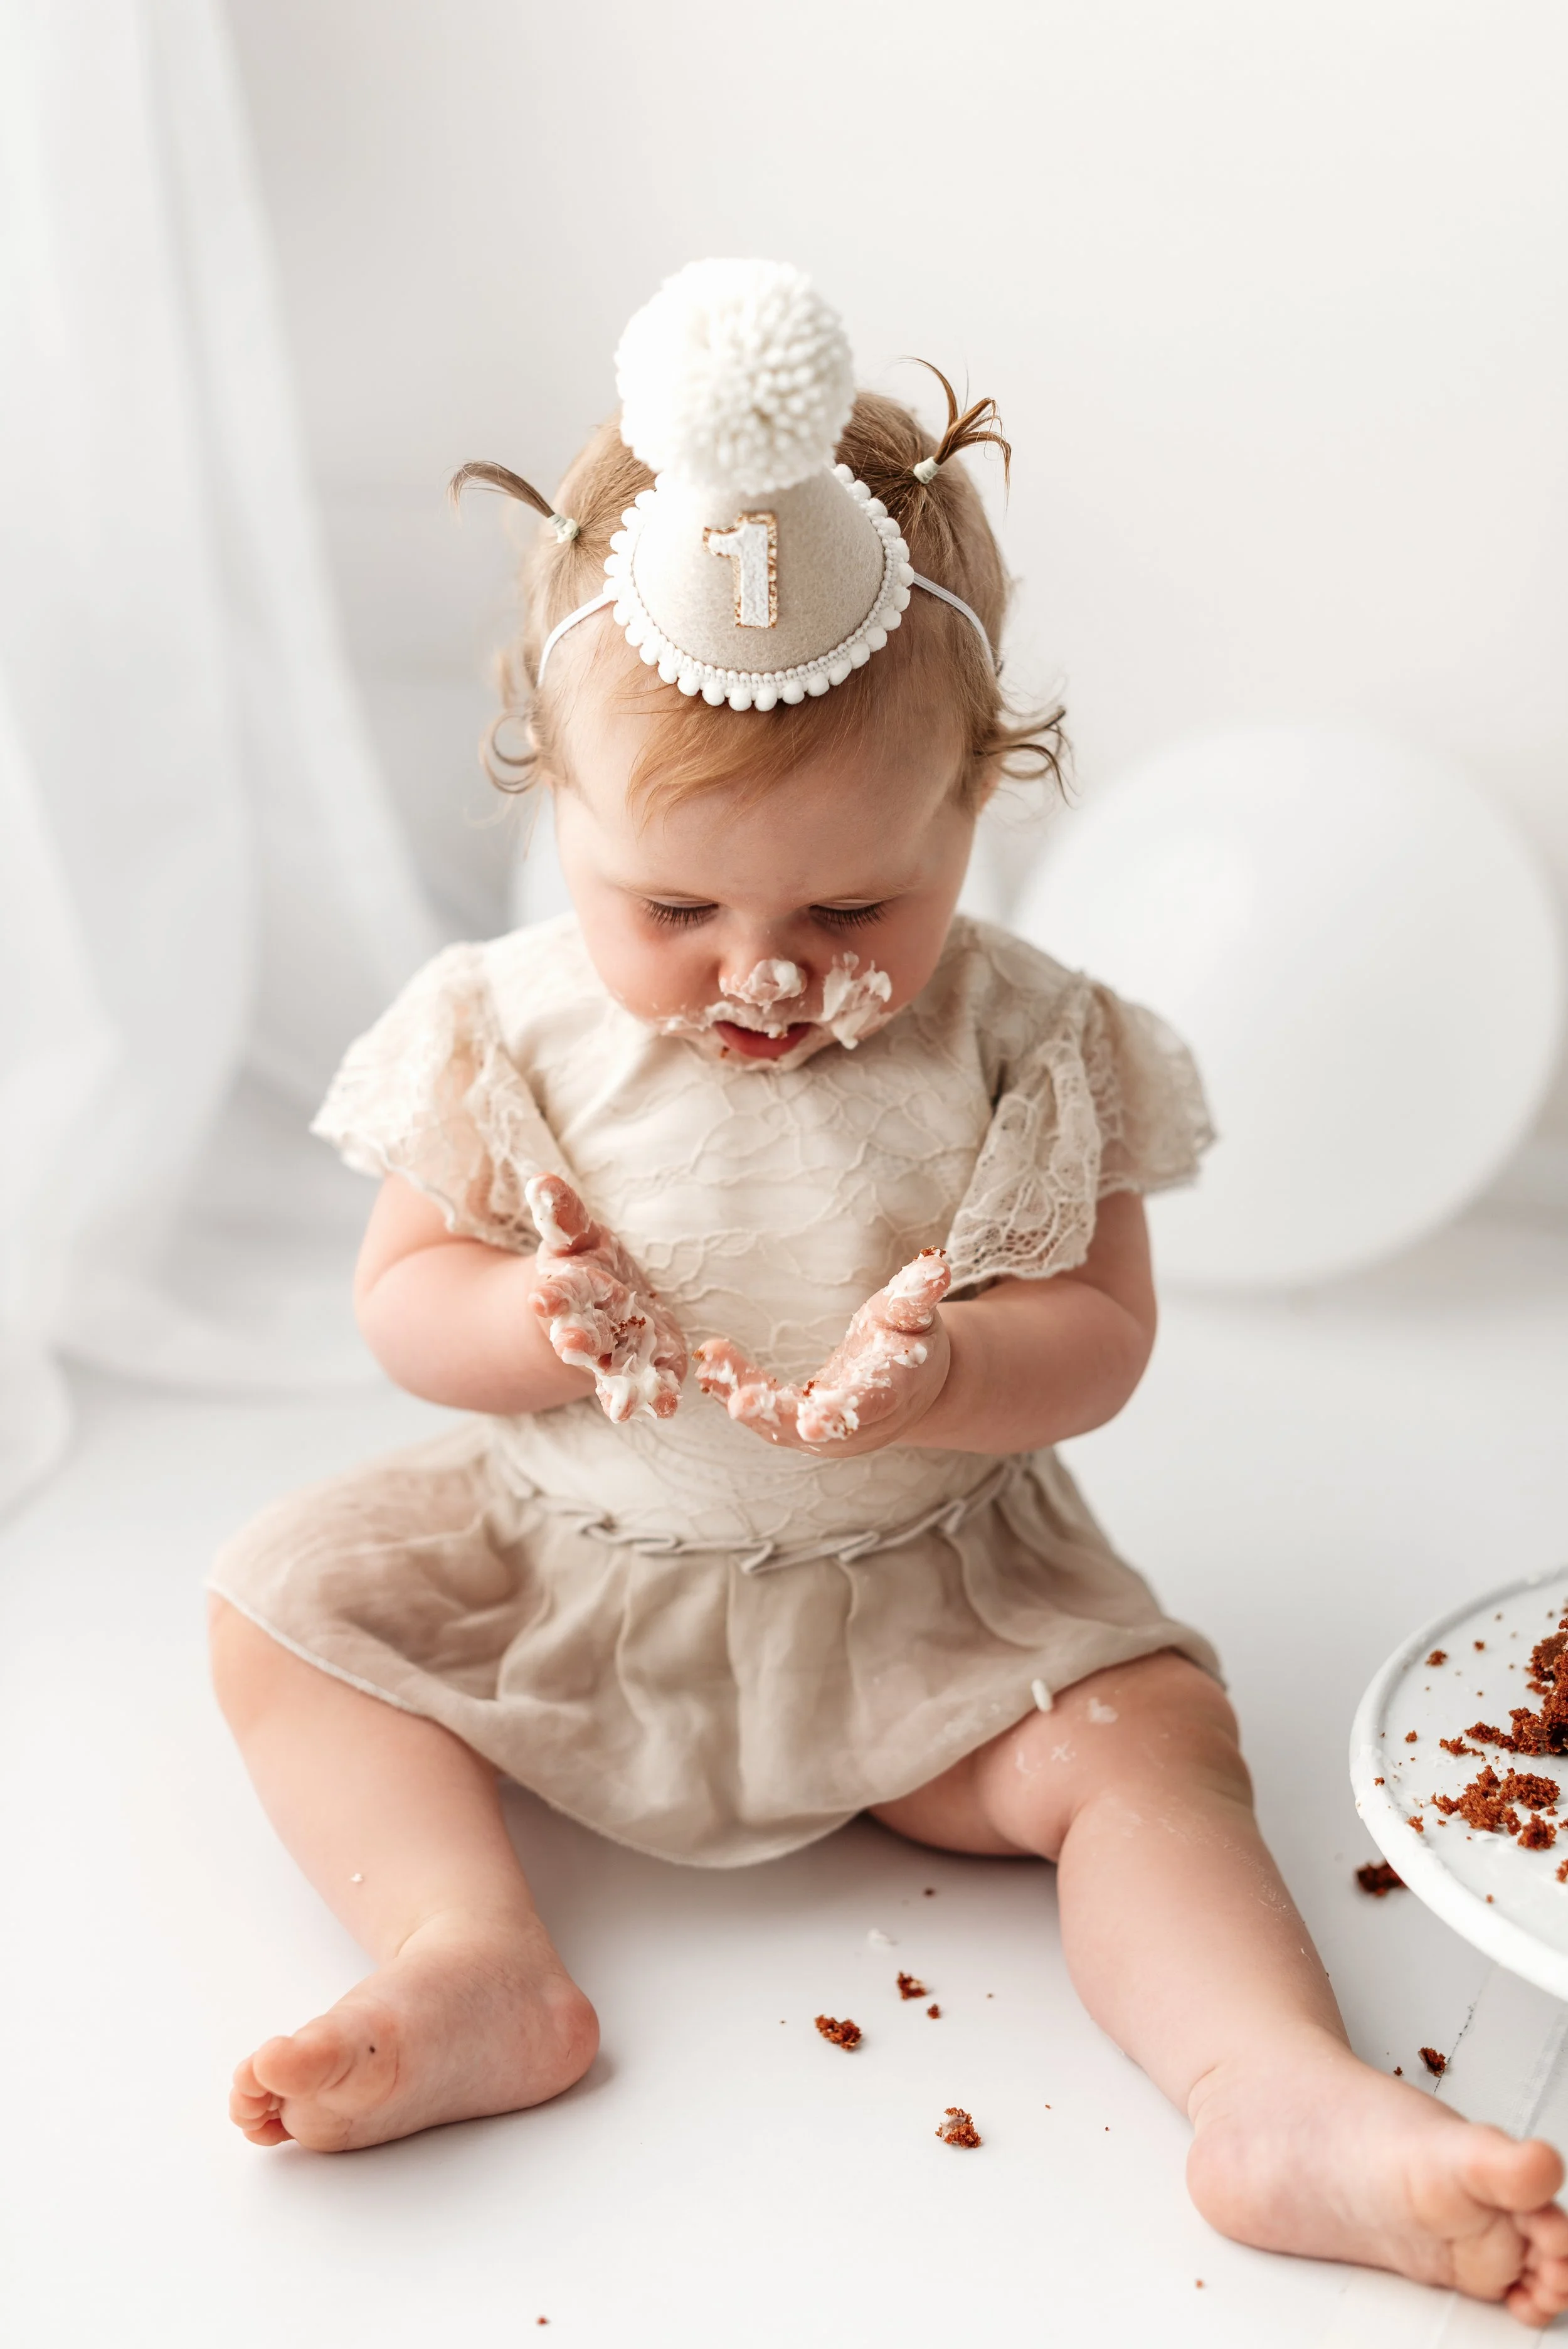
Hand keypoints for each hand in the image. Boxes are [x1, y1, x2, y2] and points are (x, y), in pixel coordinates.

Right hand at [526, 1174, 686, 1423]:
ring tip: (623, 1407)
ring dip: (618, 1387)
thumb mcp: (574, 1236)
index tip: (541, 1300)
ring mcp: (619, 1352)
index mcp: (570, 1291)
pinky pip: (656, 1379)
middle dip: (577, 1341)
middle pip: (582, 1336)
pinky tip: (668, 1407)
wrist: (597, 1314)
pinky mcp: (653, 1363)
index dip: (551, 1296)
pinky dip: (660, 1394)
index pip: (558, 1293)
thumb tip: (542, 1181)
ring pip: (615, 1370)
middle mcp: (590, 1328)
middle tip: (571, 1346)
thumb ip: (562, 1215)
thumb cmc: (585, 1267)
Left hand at [695, 1249, 951, 1454]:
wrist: (909, 1388)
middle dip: (777, 1416)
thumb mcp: (918, 1317)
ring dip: (746, 1404)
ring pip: (782, 1426)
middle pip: (816, 1427)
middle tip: (740, 1405)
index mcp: (891, 1392)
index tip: (814, 1416)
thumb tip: (938, 1265)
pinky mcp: (798, 1425)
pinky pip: (765, 1416)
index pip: (868, 1405)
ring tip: (712, 1372)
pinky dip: (735, 1396)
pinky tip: (707, 1375)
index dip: (842, 1412)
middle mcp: (855, 1422)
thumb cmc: (909, 1343)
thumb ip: (919, 1295)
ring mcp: (825, 1430)